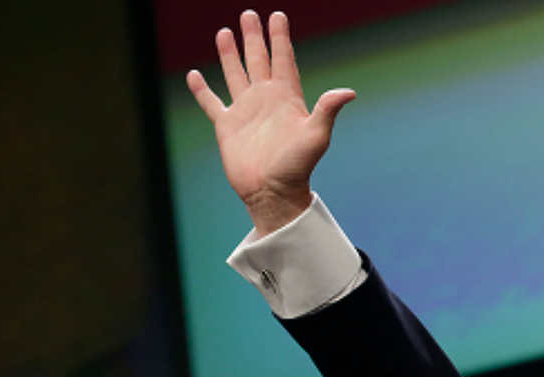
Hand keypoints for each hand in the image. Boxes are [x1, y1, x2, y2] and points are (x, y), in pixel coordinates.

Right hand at [186, 10, 354, 235]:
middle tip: (249, 14)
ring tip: (225, 32)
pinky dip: (202, 90)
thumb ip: (327, 110)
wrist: (273, 191)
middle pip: (259, 60)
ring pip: (236, 74)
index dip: (280, 38)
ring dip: (230, 54)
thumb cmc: (297, 166)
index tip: (278, 16)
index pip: (283, 59)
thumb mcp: (316, 136)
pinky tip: (195, 75)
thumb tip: (348, 92)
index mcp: (286, 97)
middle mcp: (265, 99)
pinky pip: (212, 103)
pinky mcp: (227, 126)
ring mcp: (245, 111)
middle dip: (255, 37)